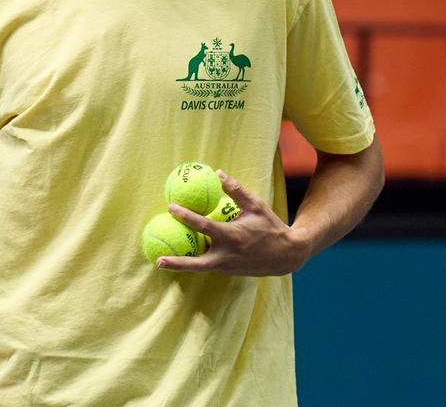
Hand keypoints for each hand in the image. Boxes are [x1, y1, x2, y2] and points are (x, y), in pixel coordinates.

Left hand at [157, 170, 309, 276]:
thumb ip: (236, 190)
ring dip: (183, 264)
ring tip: (163, 260)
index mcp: (232, 236)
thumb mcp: (256, 205)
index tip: (171, 207)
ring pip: (200, 266)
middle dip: (176, 263)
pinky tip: (186, 253)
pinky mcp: (229, 272)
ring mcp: (227, 267)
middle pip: (195, 263)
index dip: (186, 216)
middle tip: (158, 260)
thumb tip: (218, 173)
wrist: (287, 255)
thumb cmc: (270, 227)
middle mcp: (226, 255)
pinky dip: (198, 260)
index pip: (203, 226)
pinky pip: (209, 265)